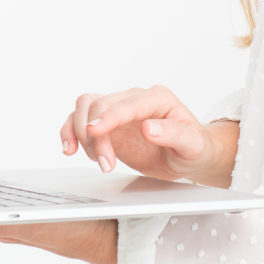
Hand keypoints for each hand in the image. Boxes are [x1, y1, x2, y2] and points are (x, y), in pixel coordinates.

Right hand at [60, 84, 225, 182]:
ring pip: (85, 107)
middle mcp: (135, 99)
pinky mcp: (107, 124)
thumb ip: (173, 134)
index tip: (94, 132)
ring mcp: (118, 110)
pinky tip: (70, 149)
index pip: (127, 104)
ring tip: (94, 159)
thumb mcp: (192, 145)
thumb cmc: (194, 148)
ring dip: (80, 133)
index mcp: (158, 99)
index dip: (108, 117)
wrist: (187, 157)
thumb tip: (149, 127)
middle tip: (105, 164)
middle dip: (96, 137)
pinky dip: (70, 132)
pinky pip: (79, 119)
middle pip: (100, 105)